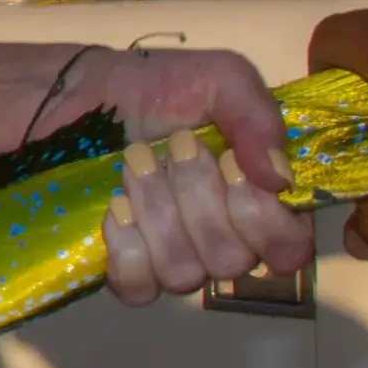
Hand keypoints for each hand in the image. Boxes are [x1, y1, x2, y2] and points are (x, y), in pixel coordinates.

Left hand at [52, 48, 314, 306]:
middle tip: (174, 144)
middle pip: (231, 260)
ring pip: (184, 274)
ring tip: (135, 162)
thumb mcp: (220, 78)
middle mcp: (220, 240)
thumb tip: (280, 180)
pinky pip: (139, 288)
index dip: (264, 218)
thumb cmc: (156, 87)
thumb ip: (258, 117)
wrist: (78, 93)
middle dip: (198, 196)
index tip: (231, 165)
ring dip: (158, 211)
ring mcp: (171, 259)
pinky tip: (115, 208)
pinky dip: (128, 248)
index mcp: (256, 202)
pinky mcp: (123, 268)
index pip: (289, 249)